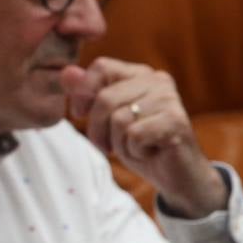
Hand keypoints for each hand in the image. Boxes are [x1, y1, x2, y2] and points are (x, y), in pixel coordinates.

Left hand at [61, 58, 227, 217]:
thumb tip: (66, 72)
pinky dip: (134, 151)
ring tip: (134, 147)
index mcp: (139, 74)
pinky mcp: (176, 121)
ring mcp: (169, 99)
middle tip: (107, 145)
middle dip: (97, 129)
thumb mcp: (106, 119)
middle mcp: (157, 80)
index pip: (102, 67)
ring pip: (119, 119)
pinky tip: (149, 151)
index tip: (79, 114)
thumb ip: (87, 93)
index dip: (83, 93)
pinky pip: (134, 135)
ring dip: (118, 143)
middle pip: (105, 99)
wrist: (176, 175)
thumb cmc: (140, 145)